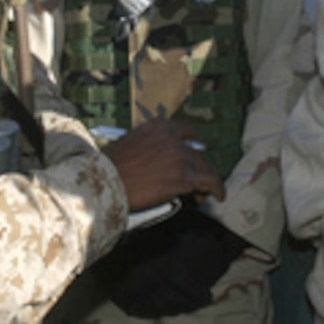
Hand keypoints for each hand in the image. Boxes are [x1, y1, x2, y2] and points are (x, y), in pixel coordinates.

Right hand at [102, 119, 224, 210]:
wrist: (105, 181)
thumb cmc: (109, 167)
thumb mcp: (129, 143)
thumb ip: (148, 145)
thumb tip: (157, 159)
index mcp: (158, 127)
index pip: (185, 131)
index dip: (190, 144)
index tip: (191, 153)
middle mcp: (172, 138)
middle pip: (196, 152)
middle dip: (197, 166)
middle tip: (196, 179)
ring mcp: (179, 156)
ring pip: (204, 167)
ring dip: (205, 180)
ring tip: (203, 193)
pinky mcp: (183, 176)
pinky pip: (209, 181)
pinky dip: (217, 188)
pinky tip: (218, 196)